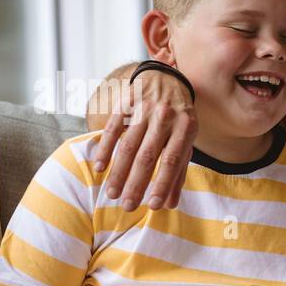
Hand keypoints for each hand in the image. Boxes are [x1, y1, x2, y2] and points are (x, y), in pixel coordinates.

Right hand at [93, 70, 196, 211]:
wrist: (167, 79)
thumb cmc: (179, 118)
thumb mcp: (186, 140)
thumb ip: (179, 170)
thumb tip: (170, 204)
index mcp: (185, 128)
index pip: (172, 161)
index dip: (163, 184)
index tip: (154, 206)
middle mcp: (165, 118)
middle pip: (147, 156)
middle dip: (136, 184)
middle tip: (127, 206)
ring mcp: (144, 109)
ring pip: (128, 145)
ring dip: (118, 172)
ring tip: (111, 194)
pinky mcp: (126, 102)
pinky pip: (112, 128)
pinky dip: (104, 149)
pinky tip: (99, 168)